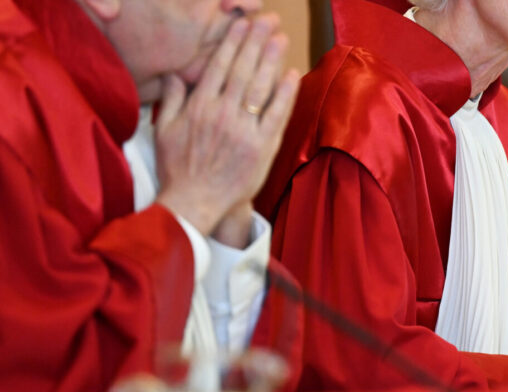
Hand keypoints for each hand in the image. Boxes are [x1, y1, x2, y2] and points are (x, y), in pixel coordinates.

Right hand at [154, 15, 299, 235]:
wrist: (194, 203)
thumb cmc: (177, 169)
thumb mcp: (163, 130)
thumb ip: (170, 99)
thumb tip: (175, 74)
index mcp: (199, 106)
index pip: (219, 66)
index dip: (233, 42)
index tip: (242, 24)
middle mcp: (222, 113)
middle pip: (243, 70)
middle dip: (256, 41)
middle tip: (268, 21)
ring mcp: (243, 130)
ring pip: (260, 87)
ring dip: (271, 60)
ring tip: (281, 38)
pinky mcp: (261, 148)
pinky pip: (276, 115)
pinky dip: (285, 95)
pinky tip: (291, 75)